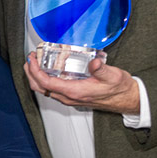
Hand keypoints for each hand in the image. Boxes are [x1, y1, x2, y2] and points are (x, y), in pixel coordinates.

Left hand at [25, 49, 139, 114]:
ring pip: (44, 90)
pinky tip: (48, 69)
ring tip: (35, 62)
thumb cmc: (119, 88)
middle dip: (30, 73)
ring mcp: (69, 98)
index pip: (46, 83)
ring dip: (36, 76)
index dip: (35, 71)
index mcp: (75, 92)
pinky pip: (52, 89)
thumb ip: (101, 69)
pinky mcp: (72, 96)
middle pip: (40, 88)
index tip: (32, 59)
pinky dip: (45, 79)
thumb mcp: (113, 75)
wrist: (127, 99)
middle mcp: (69, 97)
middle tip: (30, 58)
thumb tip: (94, 62)